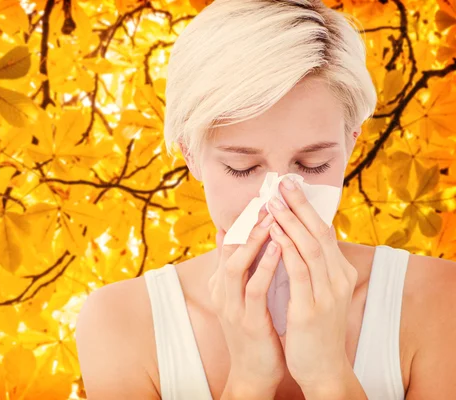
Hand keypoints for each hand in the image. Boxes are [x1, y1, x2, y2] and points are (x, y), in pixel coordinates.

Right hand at [208, 208, 285, 393]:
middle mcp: (221, 291)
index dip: (243, 220)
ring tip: (272, 217)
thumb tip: (238, 236)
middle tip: (266, 200)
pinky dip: (266, 266)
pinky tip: (280, 248)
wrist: (253, 372)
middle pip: (228, 248)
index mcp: (221, 284)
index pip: (228, 243)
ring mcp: (231, 306)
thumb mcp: (244, 296)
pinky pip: (254, 288)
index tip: (260, 198)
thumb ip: (240, 268)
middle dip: (247, 222)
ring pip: (237, 264)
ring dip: (255, 239)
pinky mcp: (246, 320)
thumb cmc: (255, 330)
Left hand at [266, 176, 357, 391]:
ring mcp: (327, 293)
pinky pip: (299, 271)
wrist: (323, 368)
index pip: (324, 231)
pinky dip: (286, 248)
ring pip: (310, 247)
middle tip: (282, 182)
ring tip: (272, 202)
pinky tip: (273, 232)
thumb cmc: (314, 328)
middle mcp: (338, 278)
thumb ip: (307, 266)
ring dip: (291, 221)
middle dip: (300, 205)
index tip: (289, 186)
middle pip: (320, 232)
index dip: (307, 207)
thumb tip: (290, 238)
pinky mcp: (312, 309)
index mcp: (339, 272)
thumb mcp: (316, 292)